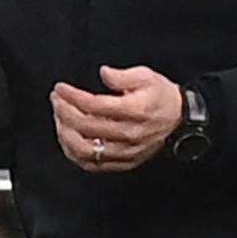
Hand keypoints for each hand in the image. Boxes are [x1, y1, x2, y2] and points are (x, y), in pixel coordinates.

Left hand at [52, 65, 183, 173]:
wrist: (179, 119)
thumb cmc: (161, 97)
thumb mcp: (146, 76)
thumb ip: (122, 76)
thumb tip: (104, 73)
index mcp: (135, 111)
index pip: (94, 106)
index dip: (72, 97)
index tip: (61, 89)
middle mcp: (129, 134)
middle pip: (86, 127)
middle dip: (64, 111)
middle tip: (56, 100)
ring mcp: (125, 151)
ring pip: (85, 149)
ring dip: (66, 134)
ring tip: (59, 118)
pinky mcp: (122, 162)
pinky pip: (91, 164)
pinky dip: (74, 153)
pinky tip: (68, 139)